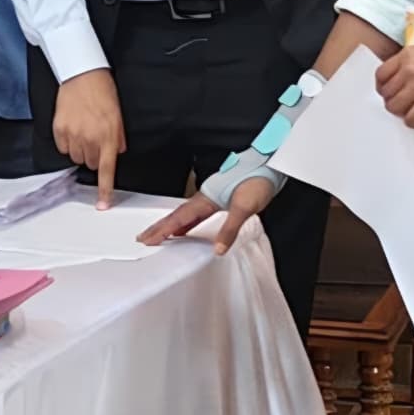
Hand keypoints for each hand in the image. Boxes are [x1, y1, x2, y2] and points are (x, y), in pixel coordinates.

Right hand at [53, 68, 125, 209]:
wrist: (82, 74)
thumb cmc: (102, 92)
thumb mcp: (118, 115)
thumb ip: (118, 138)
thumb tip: (116, 152)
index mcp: (107, 137)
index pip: (107, 170)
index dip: (105, 190)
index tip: (103, 204)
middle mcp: (89, 138)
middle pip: (90, 164)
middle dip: (94, 155)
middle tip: (95, 138)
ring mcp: (72, 134)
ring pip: (76, 157)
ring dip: (80, 149)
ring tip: (83, 130)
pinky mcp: (59, 129)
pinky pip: (63, 147)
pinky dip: (67, 142)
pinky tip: (72, 127)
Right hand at [136, 177, 275, 255]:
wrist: (269, 165)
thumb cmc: (257, 180)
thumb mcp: (245, 207)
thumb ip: (229, 229)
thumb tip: (218, 249)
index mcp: (206, 198)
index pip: (180, 218)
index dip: (163, 230)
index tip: (148, 239)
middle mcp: (205, 197)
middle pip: (176, 215)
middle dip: (159, 227)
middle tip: (143, 238)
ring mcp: (211, 198)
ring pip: (184, 214)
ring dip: (170, 225)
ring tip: (158, 235)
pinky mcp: (219, 199)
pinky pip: (195, 214)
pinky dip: (186, 223)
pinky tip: (185, 229)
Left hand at [376, 46, 413, 128]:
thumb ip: (411, 69)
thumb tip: (399, 88)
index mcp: (408, 55)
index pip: (380, 75)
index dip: (385, 88)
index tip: (393, 95)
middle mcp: (409, 68)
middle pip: (386, 93)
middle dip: (396, 102)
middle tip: (409, 106)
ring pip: (394, 108)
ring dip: (406, 113)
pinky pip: (410, 120)